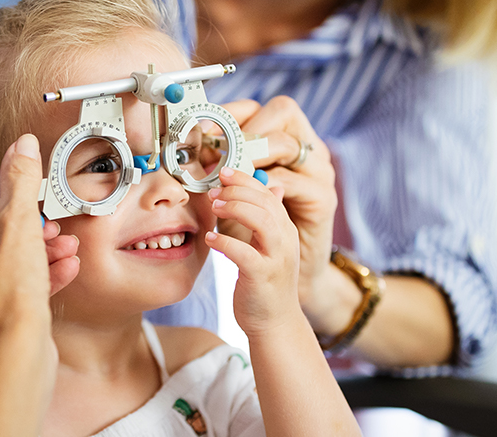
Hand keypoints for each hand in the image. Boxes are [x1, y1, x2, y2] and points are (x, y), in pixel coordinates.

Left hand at [0, 134, 79, 368]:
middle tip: (48, 229)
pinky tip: (60, 272)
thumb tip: (18, 146)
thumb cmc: (4, 300)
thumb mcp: (17, 225)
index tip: (23, 208)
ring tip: (62, 250)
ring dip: (32, 257)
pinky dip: (26, 283)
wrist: (14, 363)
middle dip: (23, 233)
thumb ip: (18, 180)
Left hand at [204, 167, 301, 336]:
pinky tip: (210, 239)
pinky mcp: (263, 277)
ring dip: (235, 208)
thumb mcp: (270, 247)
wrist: (275, 324)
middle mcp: (285, 240)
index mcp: (285, 229)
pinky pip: (245, 253)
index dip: (245, 179)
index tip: (223, 172)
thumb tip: (271, 188)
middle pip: (266, 202)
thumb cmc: (266, 285)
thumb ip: (268, 219)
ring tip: (214, 207)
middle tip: (214, 190)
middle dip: (237, 190)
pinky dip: (226, 243)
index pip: (268, 193)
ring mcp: (277, 258)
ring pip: (262, 221)